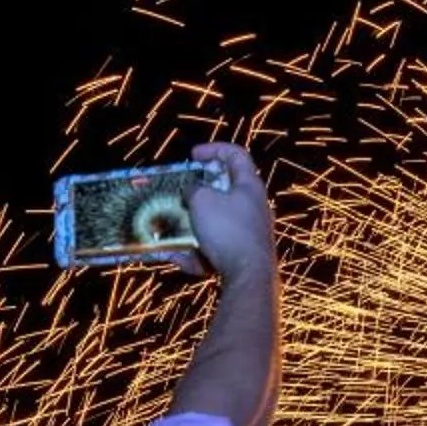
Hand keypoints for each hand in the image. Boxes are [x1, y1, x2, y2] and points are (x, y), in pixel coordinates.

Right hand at [184, 141, 276, 285]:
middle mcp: (253, 207)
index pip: (236, 155)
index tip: (193, 155)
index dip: (213, 149)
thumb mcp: (202, 201)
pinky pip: (215, 248)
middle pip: (224, 191)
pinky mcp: (243, 254)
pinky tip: (182, 260)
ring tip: (173, 233)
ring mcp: (250, 232)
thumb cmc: (227, 231)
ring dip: (193, 227)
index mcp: (249, 186)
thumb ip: (193, 190)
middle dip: (198, 194)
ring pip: (215, 223)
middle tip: (181, 195)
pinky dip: (198, 252)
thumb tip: (191, 190)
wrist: (249, 276)